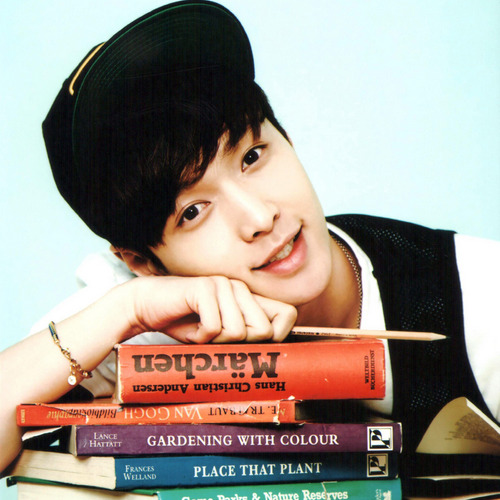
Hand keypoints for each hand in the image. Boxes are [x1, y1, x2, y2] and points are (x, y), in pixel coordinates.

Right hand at [126, 275, 296, 343]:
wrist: (146, 306)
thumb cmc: (185, 323)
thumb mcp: (220, 335)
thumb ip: (245, 338)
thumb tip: (273, 361)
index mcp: (249, 298)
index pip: (288, 314)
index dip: (277, 336)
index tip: (253, 346)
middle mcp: (240, 288)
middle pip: (264, 331)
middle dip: (239, 345)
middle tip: (217, 340)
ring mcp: (223, 285)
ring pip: (238, 332)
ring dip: (215, 342)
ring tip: (200, 331)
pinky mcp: (204, 288)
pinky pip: (213, 327)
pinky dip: (199, 338)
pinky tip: (190, 328)